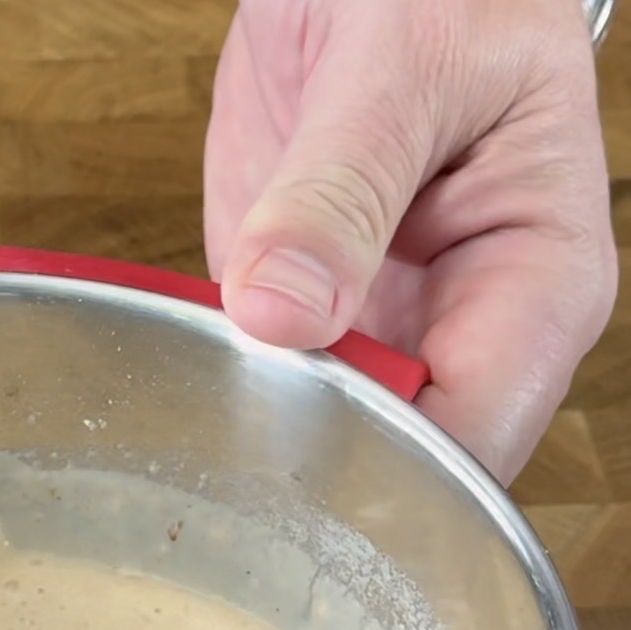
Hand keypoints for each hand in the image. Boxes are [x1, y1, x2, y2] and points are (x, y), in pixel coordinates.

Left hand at [204, 0, 616, 484]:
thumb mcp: (404, 65)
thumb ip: (342, 193)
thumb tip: (281, 310)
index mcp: (536, 285)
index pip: (478, 434)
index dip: (397, 476)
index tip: (306, 466)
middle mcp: (461, 327)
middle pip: (402, 464)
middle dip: (319, 471)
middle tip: (235, 448)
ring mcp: (376, 331)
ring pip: (325, 441)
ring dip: (257, 437)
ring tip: (201, 411)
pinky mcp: (302, 318)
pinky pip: (258, 383)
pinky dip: (215, 387)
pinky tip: (181, 375)